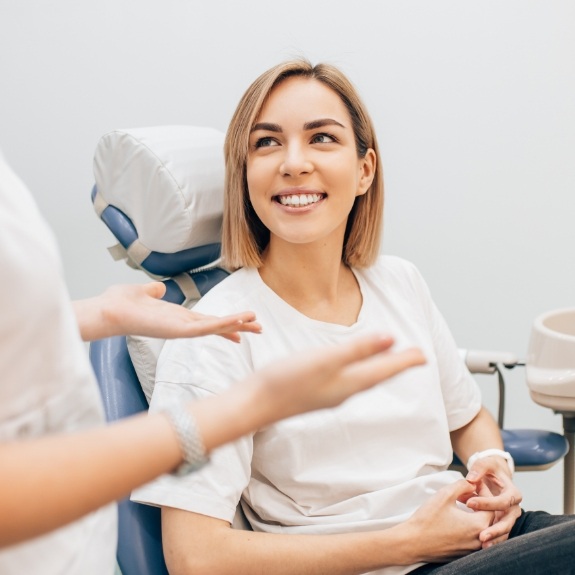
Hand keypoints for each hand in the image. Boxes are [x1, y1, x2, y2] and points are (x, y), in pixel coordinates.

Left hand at [74, 282, 261, 341]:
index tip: (242, 325)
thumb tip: (158, 288)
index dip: (225, 322)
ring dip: (236, 324)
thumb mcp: (142, 292)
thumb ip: (153, 291)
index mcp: (176, 317)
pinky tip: (237, 322)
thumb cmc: (120, 303)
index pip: (206, 320)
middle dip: (238, 326)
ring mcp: (181, 329)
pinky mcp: (177, 331)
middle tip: (260, 328)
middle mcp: (181, 325)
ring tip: (256, 323)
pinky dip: (222, 325)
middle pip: (216, 326)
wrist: (107, 310)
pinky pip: (205, 328)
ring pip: (215, 327)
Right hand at [253, 334, 425, 421]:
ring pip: (364, 379)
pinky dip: (360, 370)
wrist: (256, 404)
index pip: (385, 370)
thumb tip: (391, 338)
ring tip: (389, 360)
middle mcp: (344, 391)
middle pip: (378, 376)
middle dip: (397, 365)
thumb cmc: (287, 380)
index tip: (424, 355)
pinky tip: (352, 367)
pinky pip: (348, 380)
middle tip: (414, 357)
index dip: (405, 361)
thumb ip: (358, 349)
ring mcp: (330, 394)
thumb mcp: (326, 360)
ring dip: (380, 368)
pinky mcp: (316, 391)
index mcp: (350, 383)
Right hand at [405, 480, 493, 562]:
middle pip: (489, 518)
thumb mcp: (445, 494)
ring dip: (476, 514)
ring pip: (482, 528)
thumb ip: (462, 485)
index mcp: (478, 525)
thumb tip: (472, 483)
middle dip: (480, 502)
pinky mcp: (463, 554)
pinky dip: (471, 526)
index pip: (492, 505)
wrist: (413, 542)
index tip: (474, 483)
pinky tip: (458, 517)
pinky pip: (474, 537)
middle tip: (468, 491)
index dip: (484, 492)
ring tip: (463, 503)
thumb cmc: (428, 518)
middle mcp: (479, 540)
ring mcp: (471, 549)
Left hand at [464, 456, 522, 547]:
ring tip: (483, 545)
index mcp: (513, 493)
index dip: (487, 502)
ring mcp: (509, 518)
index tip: (469, 503)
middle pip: (508, 522)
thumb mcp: (486, 463)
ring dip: (495, 539)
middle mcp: (514, 508)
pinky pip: (499, 534)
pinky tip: (482, 547)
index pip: (502, 501)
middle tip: (481, 536)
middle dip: (495, 529)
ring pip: (505, 531)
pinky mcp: (502, 523)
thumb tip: (471, 479)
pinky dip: (493, 540)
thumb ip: (479, 468)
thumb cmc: (489, 469)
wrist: (494, 477)